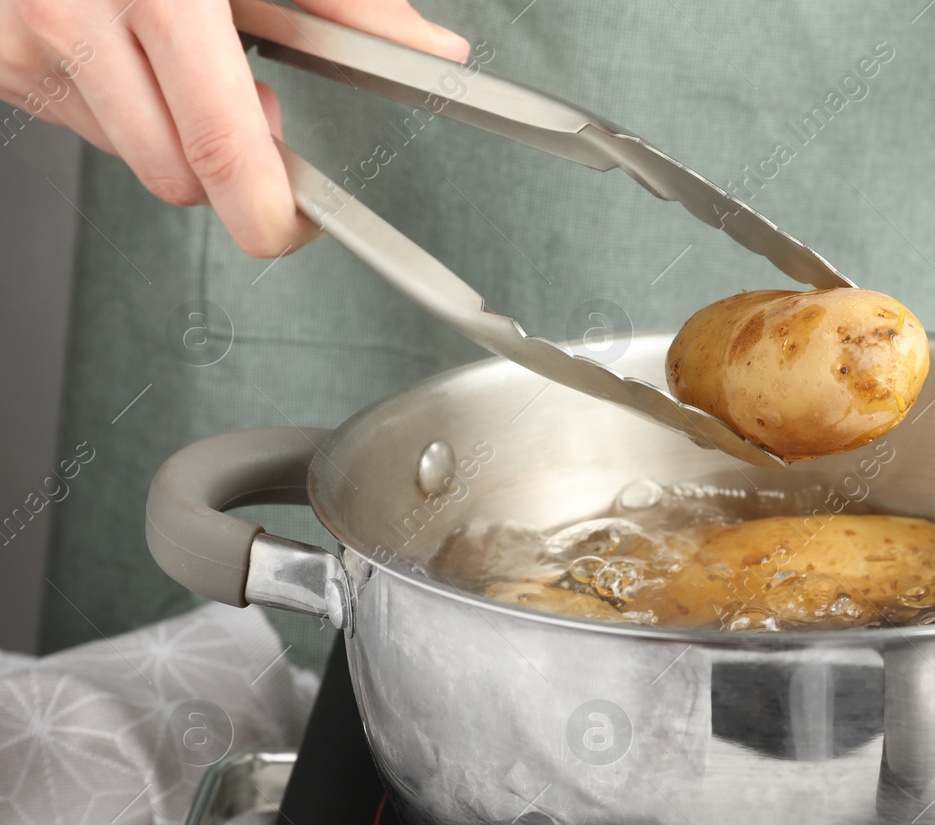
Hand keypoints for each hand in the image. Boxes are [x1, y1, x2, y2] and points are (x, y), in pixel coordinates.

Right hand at [0, 0, 467, 255]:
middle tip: (250, 96)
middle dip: (227, 163)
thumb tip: (430, 51)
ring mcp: (24, 45)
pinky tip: (123, 39)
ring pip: (130, 155)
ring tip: (175, 43)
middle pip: (177, 176)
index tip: (300, 226)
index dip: (270, 213)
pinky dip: (117, 99)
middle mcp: (75, 20)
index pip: (221, 151)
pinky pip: (80, 121)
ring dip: (169, 126)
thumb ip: (349, 0)